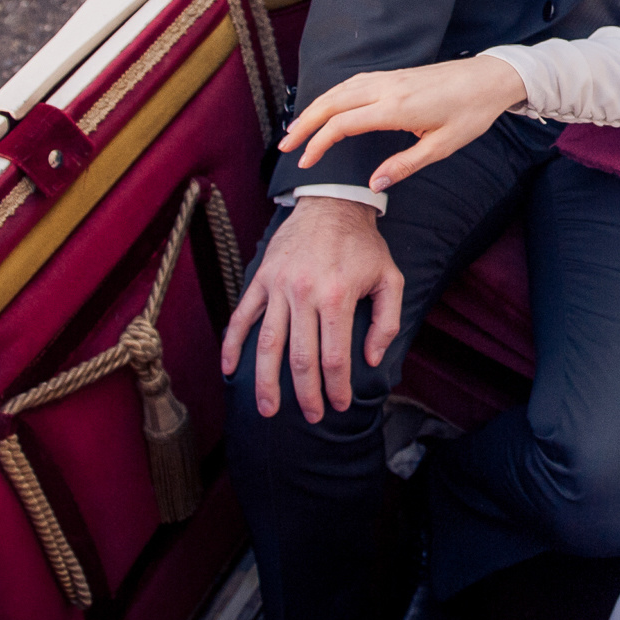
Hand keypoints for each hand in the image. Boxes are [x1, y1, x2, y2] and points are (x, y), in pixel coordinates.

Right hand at [218, 196, 404, 421]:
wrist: (331, 202)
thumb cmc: (363, 245)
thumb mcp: (389, 279)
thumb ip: (387, 322)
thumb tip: (371, 360)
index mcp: (337, 296)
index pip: (334, 357)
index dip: (336, 387)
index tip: (339, 406)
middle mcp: (303, 293)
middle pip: (300, 358)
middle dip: (305, 394)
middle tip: (312, 417)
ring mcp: (277, 287)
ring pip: (267, 344)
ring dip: (265, 382)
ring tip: (267, 410)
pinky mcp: (260, 279)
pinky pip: (241, 317)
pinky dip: (232, 346)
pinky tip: (230, 371)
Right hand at [279, 56, 526, 192]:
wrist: (490, 78)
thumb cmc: (470, 114)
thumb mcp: (442, 146)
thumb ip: (405, 165)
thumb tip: (373, 184)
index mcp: (396, 108)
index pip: (343, 125)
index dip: (319, 144)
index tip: (305, 163)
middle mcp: (387, 87)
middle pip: (332, 102)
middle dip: (304, 124)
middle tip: (284, 146)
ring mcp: (389, 77)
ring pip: (340, 89)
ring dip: (315, 107)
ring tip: (297, 129)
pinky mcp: (394, 74)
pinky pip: (354, 82)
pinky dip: (333, 95)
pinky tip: (327, 106)